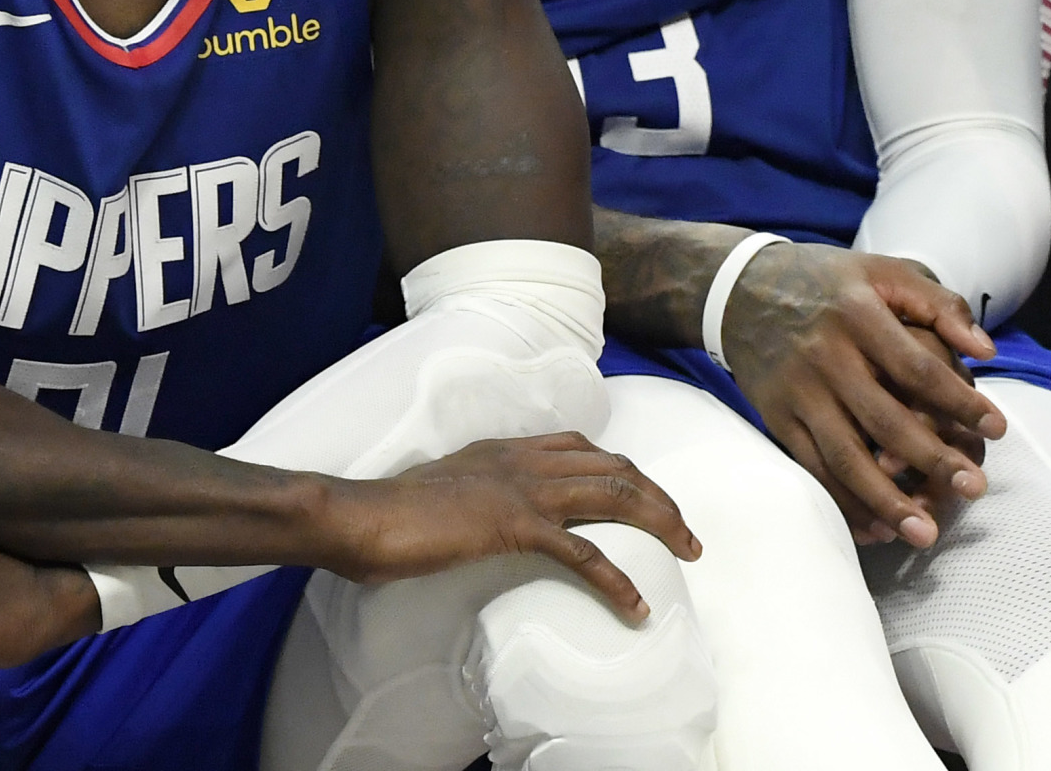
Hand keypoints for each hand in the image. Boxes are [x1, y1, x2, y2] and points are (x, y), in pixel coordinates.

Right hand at [324, 432, 699, 621]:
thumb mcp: (444, 487)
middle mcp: (524, 460)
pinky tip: (636, 604)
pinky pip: (582, 551)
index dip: (624, 467)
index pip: (583, 446)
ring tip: (687, 553)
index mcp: (507, 450)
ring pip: (614, 494)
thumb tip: (481, 510)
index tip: (645, 493)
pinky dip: (616, 578)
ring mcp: (523, 489)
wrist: (363, 515)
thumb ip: (474, 490)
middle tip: (686, 533)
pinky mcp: (515, 524)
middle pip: (614, 465)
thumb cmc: (391, 511)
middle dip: (659, 496)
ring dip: (660, 522)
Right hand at [720, 242, 1002, 547]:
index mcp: (858, 314)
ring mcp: (799, 392)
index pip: (918, 366)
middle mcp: (827, 356)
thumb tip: (985, 351)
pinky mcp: (777, 419)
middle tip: (974, 490)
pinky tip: (877, 528)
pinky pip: (813, 470)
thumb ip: (939, 304)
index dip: (959, 401)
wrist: (739, 289)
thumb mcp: (884, 271)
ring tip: (926, 533)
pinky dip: (844, 503)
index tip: (998, 429)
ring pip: (845, 457)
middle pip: (885, 419)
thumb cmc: (828, 282)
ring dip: (887, 500)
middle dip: (932, 460)